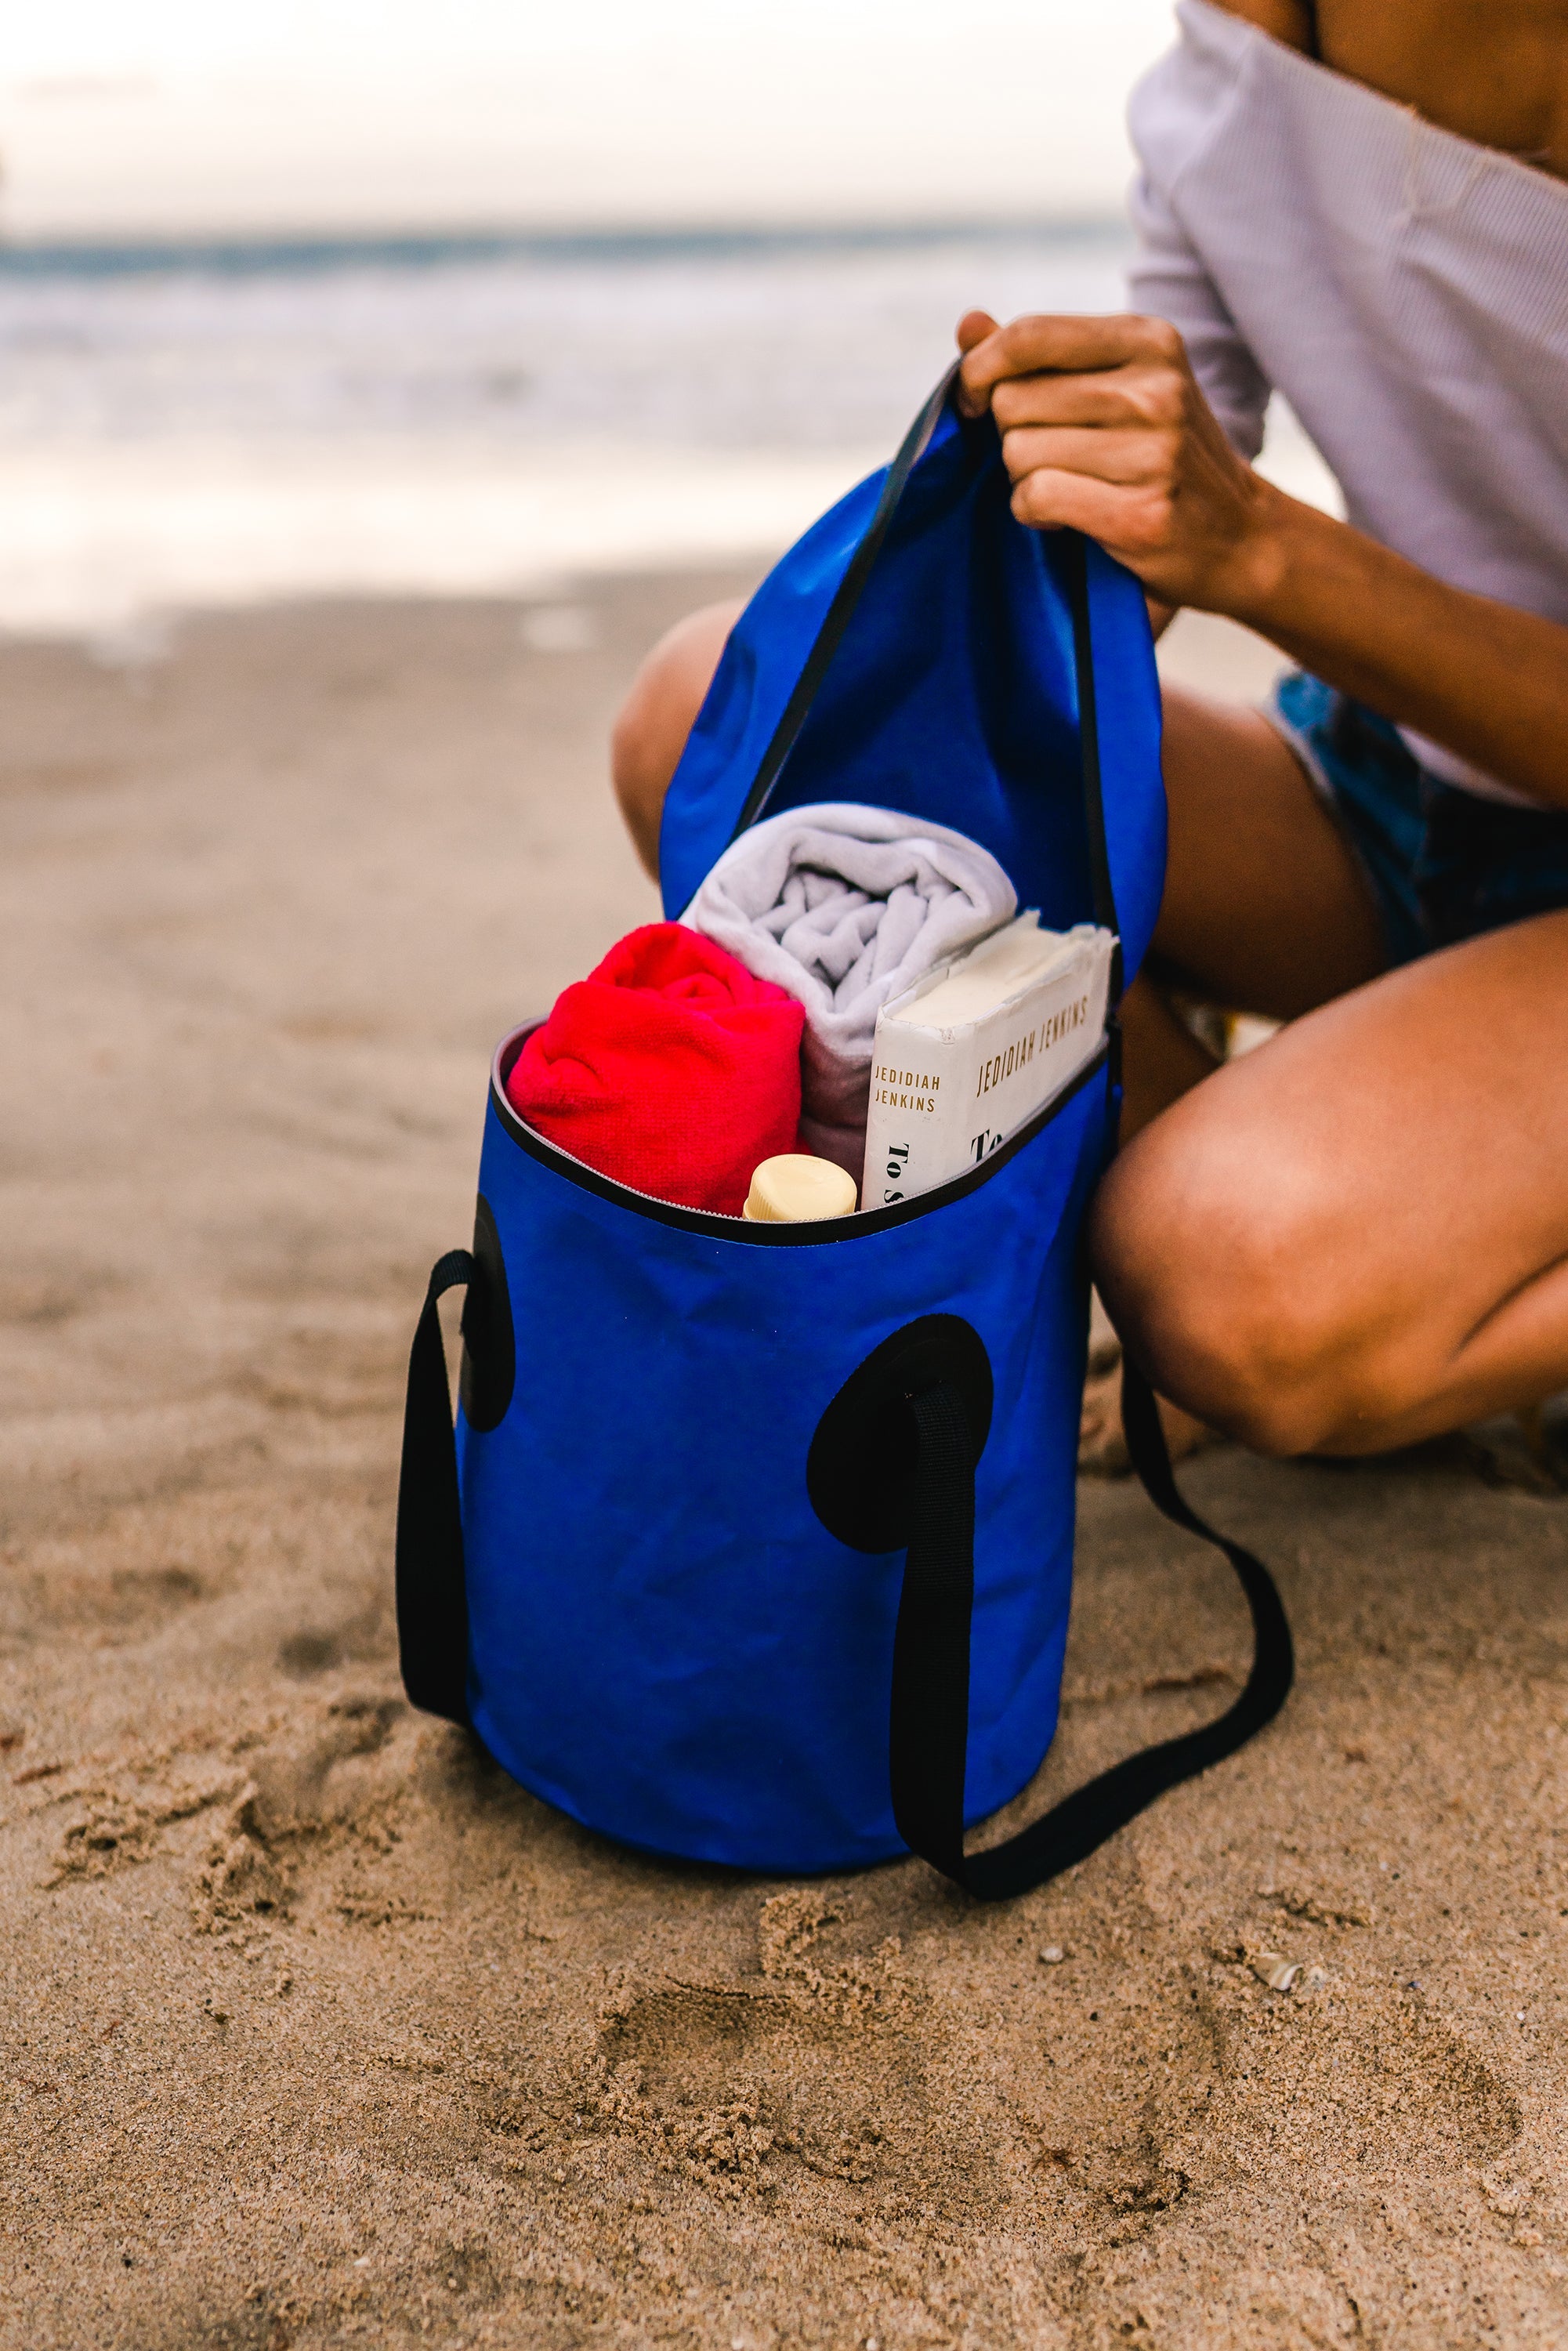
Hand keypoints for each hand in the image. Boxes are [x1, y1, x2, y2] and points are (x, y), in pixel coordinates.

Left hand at [955, 308, 1284, 619]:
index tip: (974, 399)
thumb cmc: (1160, 457)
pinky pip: (1035, 497)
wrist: (1239, 536)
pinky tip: (1064, 517)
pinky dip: (1032, 512)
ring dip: (1023, 478)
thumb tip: (967, 323)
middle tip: (1052, 456)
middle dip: (1011, 434)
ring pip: (1018, 452)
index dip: (981, 368)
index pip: (1030, 335)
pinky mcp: (1141, 513)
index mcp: (1150, 341)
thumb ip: (1039, 356)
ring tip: (1068, 485)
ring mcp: (1154, 453)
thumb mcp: (1118, 385)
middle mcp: (1156, 389)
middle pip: (1012, 400)